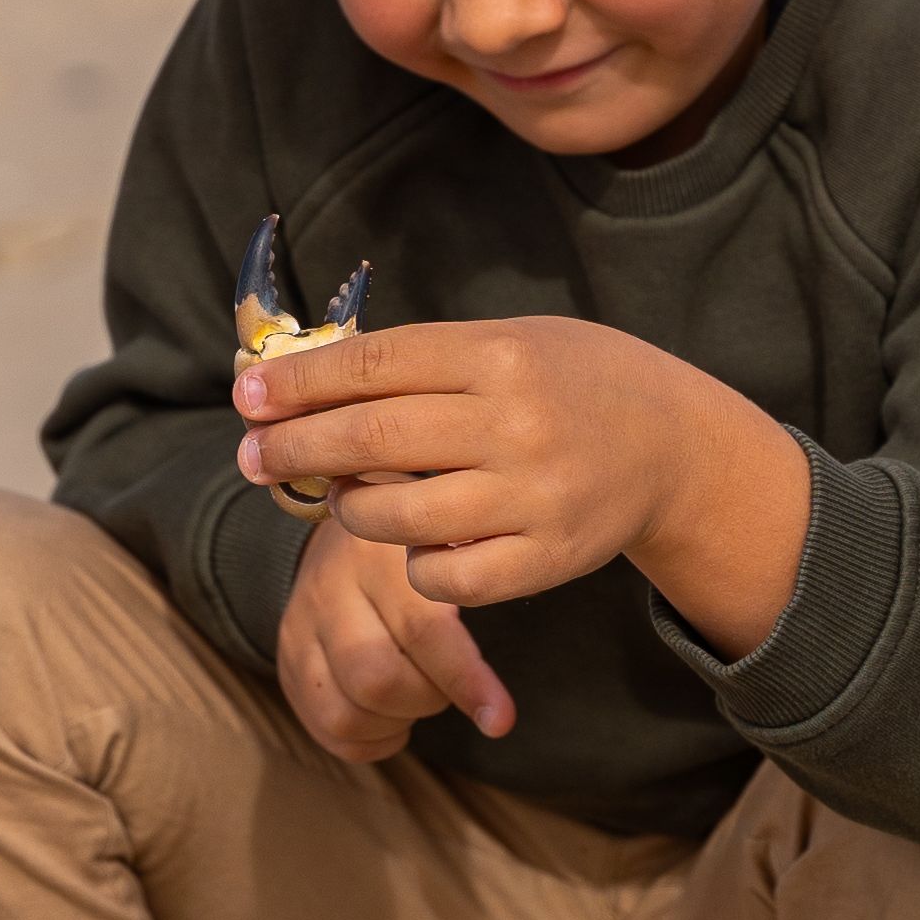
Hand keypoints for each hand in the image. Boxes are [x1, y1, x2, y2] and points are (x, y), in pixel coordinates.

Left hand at [235, 313, 813, 651]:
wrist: (672, 444)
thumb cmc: (567, 383)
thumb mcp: (507, 341)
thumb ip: (417, 360)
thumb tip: (299, 379)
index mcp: (499, 354)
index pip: (373, 366)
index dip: (298, 384)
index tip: (247, 397)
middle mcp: (514, 423)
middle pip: (371, 440)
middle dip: (294, 449)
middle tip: (251, 456)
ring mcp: (531, 496)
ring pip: (394, 519)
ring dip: (350, 512)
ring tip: (345, 500)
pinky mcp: (544, 559)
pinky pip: (443, 577)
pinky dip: (413, 565)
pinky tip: (416, 544)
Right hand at [274, 501, 515, 760]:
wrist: (351, 514)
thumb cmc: (423, 544)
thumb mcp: (451, 540)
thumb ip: (478, 586)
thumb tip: (505, 678)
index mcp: (380, 551)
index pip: (421, 630)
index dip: (464, 682)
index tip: (500, 718)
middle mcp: (331, 586)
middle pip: (376, 679)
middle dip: (426, 701)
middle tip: (445, 685)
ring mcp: (301, 626)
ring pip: (346, 714)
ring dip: (396, 723)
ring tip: (418, 699)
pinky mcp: (289, 659)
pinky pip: (326, 728)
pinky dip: (369, 741)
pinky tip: (392, 718)